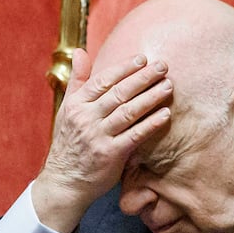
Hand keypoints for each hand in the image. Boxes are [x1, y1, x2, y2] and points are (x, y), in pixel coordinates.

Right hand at [32, 48, 171, 232]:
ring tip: (168, 86)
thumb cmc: (70, 142)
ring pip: (128, 112)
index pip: (103, 81)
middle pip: (119, 93)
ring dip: (151, 97)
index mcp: (76, 104)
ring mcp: (98, 136)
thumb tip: (80, 51)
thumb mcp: (67, 109)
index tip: (143, 58)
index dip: (124, 68)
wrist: (65, 181)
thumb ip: (78, 80)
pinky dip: (151, 124)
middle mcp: (86, 118)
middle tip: (163, 66)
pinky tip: (166, 114)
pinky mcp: (110, 154)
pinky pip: (134, 136)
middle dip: (142, 78)